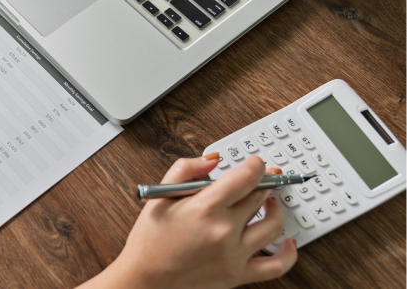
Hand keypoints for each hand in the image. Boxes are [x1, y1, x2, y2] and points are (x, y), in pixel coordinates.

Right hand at [79, 155, 296, 288]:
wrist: (145, 278)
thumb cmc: (150, 239)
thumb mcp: (160, 195)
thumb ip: (186, 169)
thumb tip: (213, 159)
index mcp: (205, 207)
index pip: (246, 177)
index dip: (256, 165)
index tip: (257, 163)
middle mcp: (224, 230)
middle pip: (259, 197)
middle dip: (264, 183)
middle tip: (262, 179)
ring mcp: (234, 255)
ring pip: (274, 225)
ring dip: (276, 209)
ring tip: (270, 203)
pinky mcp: (237, 275)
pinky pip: (276, 265)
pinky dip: (289, 253)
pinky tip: (288, 241)